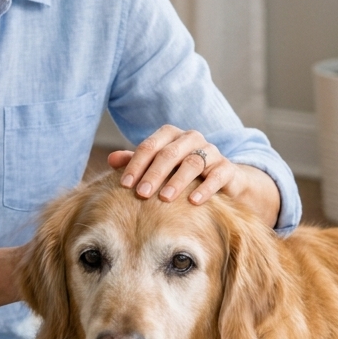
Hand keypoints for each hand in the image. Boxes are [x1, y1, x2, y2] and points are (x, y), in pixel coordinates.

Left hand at [107, 125, 280, 228]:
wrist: (221, 181)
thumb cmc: (180, 173)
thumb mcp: (158, 168)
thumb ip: (136, 162)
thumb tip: (110, 159)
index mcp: (171, 136)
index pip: (150, 146)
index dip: (136, 164)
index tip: (124, 184)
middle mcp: (191, 139)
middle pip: (170, 153)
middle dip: (153, 174)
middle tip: (140, 194)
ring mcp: (211, 152)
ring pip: (193, 162)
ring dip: (177, 181)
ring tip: (164, 198)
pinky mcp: (227, 168)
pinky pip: (217, 175)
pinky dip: (205, 188)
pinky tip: (193, 202)